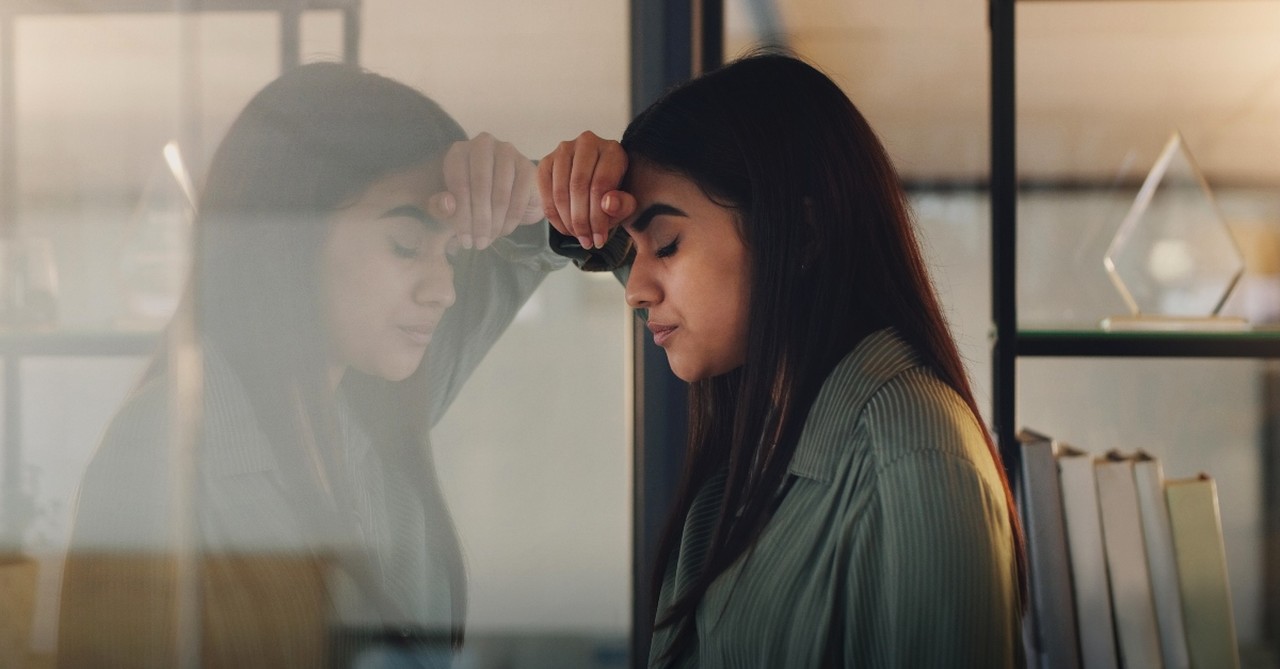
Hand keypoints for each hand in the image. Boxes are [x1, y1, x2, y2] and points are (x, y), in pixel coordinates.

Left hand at [428, 132, 542, 249]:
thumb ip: (440, 206)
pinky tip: (504, 230)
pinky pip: (520, 196)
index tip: (464, 239)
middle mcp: (482, 145)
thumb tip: (447, 204)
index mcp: (458, 152)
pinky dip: (512, 218)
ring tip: (490, 240)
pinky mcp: (527, 166)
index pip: (459, 184)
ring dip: (495, 222)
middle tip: (478, 244)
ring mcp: (507, 152)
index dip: (461, 215)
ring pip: (501, 193)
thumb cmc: (472, 199)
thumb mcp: (450, 206)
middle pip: (480, 187)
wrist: (508, 194)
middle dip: (479, 221)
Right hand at [538, 131, 636, 248]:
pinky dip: (553, 214)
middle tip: (586, 241)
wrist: (596, 183)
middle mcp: (587, 142)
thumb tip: (607, 204)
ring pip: (560, 190)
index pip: (601, 184)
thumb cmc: (615, 193)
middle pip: (578, 186)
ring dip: (567, 219)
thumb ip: (623, 204)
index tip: (599, 240)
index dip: (598, 216)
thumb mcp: (626, 202)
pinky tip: (564, 228)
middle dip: (581, 220)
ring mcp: (564, 149)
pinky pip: (545, 190)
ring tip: (576, 236)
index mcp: (612, 150)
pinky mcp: (547, 161)